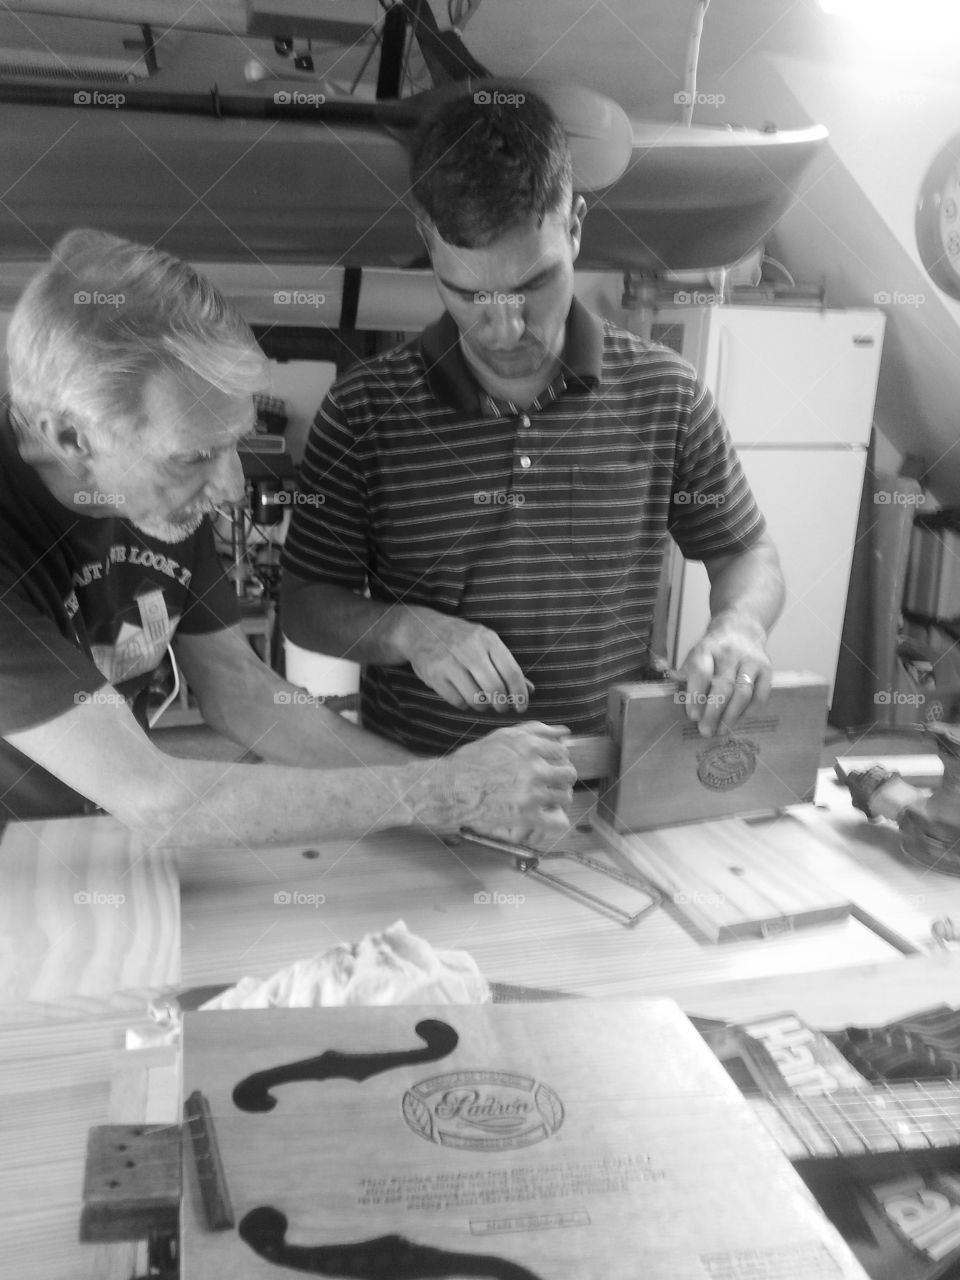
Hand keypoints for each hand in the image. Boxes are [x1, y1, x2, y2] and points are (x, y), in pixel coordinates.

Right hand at [395, 605, 529, 713]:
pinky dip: (465, 705)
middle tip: (502, 707)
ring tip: (482, 702)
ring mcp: (449, 662)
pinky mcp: (434, 674)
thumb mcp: (486, 643)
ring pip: (475, 697)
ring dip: (483, 706)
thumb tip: (529, 690)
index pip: (511, 672)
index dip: (519, 694)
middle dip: (501, 704)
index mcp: (487, 639)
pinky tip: (466, 697)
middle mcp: (469, 649)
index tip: (521, 707)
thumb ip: (506, 666)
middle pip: (495, 688)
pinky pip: (457, 701)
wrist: (421, 629)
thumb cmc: (461, 639)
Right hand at [442, 723, 574, 849]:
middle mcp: (533, 767)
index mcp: (528, 745)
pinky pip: (558, 822)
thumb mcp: (502, 737)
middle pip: (568, 774)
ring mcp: (532, 792)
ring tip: (541, 801)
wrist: (448, 789)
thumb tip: (563, 732)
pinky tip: (541, 818)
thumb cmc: (470, 763)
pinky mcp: (527, 816)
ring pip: (565, 797)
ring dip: (555, 800)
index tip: (548, 767)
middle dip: (559, 779)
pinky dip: (553, 822)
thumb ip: (535, 731)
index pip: (562, 751)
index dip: (556, 760)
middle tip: (547, 785)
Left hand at [678, 613, 771, 735]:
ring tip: (720, 730)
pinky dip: (748, 711)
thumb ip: (682, 674)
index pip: (701, 672)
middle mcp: (730, 653)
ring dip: (731, 715)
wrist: (742, 629)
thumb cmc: (713, 650)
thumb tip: (667, 686)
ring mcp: (751, 661)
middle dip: (713, 712)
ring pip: (743, 693)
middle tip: (705, 731)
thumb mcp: (694, 655)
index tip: (693, 716)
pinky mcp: (767, 669)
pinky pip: (760, 695)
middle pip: (723, 686)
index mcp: (706, 648)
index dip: (696, 695)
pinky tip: (738, 720)